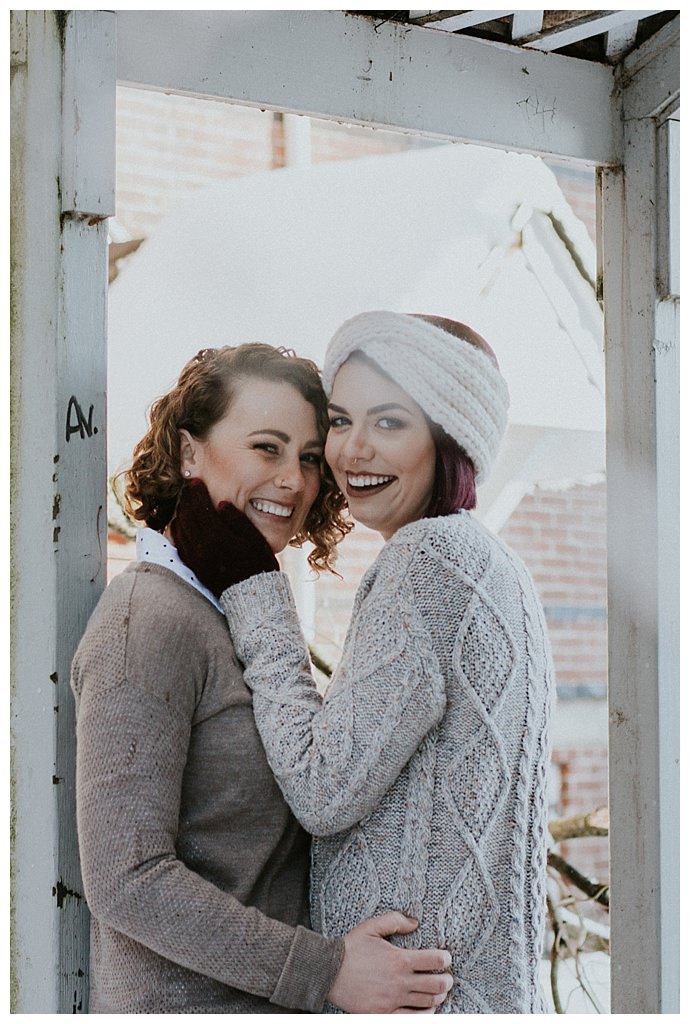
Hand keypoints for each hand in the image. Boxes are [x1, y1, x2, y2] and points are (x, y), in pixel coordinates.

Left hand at [171, 479, 277, 596]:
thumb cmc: (259, 567)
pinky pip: (179, 544)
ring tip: (186, 503)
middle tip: (189, 489)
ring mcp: (195, 559)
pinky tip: (181, 523)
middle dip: (186, 500)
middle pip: (186, 517)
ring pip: (180, 529)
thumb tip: (222, 503)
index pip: (200, 509)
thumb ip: (238, 521)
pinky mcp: (193, 568)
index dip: (196, 493)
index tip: (195, 481)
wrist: (253, 598)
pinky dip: (178, 530)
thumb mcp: (256, 541)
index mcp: (218, 539)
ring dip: (181, 513)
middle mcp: (202, 549)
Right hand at [327, 912, 452, 1013]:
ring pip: (427, 1002)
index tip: (446, 958)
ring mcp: (393, 1000)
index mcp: (399, 959)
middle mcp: (400, 982)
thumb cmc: (351, 948)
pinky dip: (425, 1015)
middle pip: (436, 985)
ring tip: (440, 992)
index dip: (445, 959)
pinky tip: (429, 1009)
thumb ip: (395, 920)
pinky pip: (412, 1019)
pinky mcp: (384, 1014)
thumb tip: (415, 923)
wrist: (329, 971)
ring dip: (439, 997)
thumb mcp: (372, 926)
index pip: (434, 960)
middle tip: (448, 978)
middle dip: (447, 980)